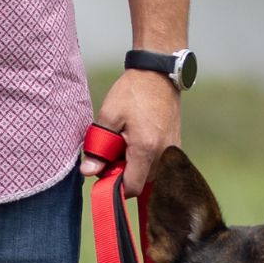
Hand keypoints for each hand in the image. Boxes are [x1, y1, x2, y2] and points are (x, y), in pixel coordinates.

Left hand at [81, 67, 180, 192]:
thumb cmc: (133, 92)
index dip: (115, 185)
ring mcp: (172, 152)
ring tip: (126, 145)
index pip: (131, 188)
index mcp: (146, 149)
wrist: (157, 75)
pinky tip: (137, 143)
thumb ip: (98, 147)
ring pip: (151, 176)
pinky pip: (159, 165)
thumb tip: (88, 171)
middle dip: (125, 175)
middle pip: (142, 184)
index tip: (105, 171)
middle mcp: (163, 155)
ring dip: (136, 168)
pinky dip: (146, 161)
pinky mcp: (175, 147)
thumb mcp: (109, 116)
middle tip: (113, 153)